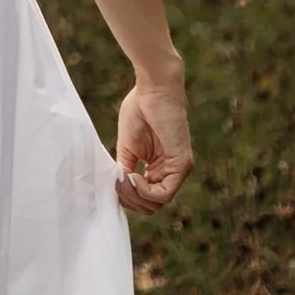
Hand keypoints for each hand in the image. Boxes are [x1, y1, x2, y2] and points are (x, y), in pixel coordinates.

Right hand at [115, 71, 191, 212]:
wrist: (153, 89)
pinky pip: (164, 193)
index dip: (128, 197)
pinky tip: (133, 177)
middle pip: (152, 205)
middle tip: (116, 185)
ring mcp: (178, 169)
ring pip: (158, 203)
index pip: (146, 197)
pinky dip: (145, 191)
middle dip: (130, 201)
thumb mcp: (127, 147)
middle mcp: (171, 171)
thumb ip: (126, 168)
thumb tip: (118, 189)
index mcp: (159, 167)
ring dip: (135, 196)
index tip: (113, 184)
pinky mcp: (181, 164)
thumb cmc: (140, 109)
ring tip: (123, 180)